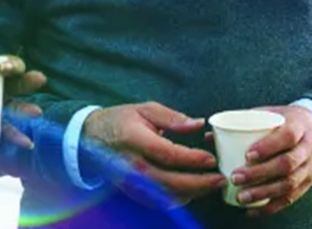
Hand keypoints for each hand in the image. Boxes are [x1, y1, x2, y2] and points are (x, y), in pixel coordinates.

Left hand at [0, 55, 46, 148]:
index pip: (7, 66)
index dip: (11, 64)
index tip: (5, 67)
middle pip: (17, 84)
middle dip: (28, 81)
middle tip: (39, 79)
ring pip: (16, 107)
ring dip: (27, 109)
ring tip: (37, 112)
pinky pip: (8, 132)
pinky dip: (18, 137)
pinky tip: (28, 144)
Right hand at [84, 102, 224, 206]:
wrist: (90, 137)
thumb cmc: (120, 120)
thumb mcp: (145, 109)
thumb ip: (172, 117)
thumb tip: (198, 124)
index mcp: (136, 140)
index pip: (169, 155)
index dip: (192, 159)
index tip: (211, 159)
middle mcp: (133, 165)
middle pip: (171, 181)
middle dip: (200, 183)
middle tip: (220, 179)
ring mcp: (132, 182)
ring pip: (167, 195)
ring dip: (193, 193)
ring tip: (211, 185)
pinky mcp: (132, 191)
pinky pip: (159, 201)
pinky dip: (179, 199)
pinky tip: (193, 191)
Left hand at [230, 105, 311, 216]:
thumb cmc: (285, 121)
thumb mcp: (270, 114)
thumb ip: (243, 122)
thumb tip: (210, 136)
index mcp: (299, 126)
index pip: (287, 137)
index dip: (268, 147)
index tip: (247, 155)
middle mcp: (307, 149)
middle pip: (286, 164)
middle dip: (260, 173)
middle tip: (236, 177)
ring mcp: (309, 168)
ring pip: (289, 184)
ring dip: (264, 193)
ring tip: (241, 197)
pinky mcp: (307, 183)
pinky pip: (290, 198)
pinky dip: (271, 207)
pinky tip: (252, 211)